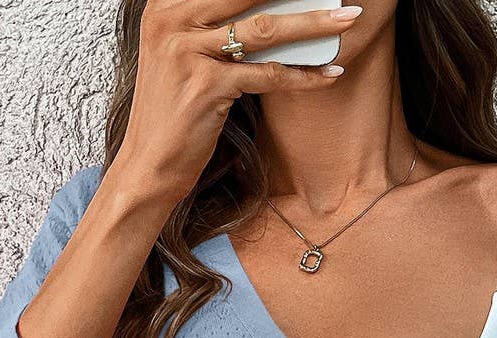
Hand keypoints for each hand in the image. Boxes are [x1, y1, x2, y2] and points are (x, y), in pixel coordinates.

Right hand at [113, 0, 362, 202]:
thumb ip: (213, 25)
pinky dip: (302, 75)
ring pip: (265, 29)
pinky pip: (267, 75)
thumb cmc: (174, 111)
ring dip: (313, 24)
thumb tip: (275, 8)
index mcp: (165, 6)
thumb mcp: (184, 55)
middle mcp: (171, 20)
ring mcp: (186, 51)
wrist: (150, 163)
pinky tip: (328, 73)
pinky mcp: (205, 86)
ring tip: (347, 20)